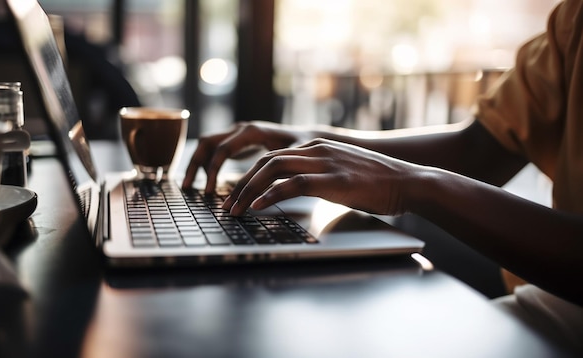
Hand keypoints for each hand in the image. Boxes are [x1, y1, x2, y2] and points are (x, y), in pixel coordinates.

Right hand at [183, 121, 310, 191]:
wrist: (310, 137)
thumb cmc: (303, 147)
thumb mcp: (293, 157)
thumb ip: (277, 169)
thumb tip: (263, 189)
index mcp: (252, 131)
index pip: (223, 149)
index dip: (214, 171)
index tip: (210, 192)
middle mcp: (242, 129)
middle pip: (208, 143)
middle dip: (196, 165)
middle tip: (189, 188)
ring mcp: (238, 133)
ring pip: (209, 145)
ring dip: (200, 165)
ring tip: (193, 187)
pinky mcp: (239, 141)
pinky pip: (217, 150)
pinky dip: (210, 165)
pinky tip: (210, 184)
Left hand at [223, 138, 424, 215]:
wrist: (409, 181)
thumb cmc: (378, 183)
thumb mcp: (341, 172)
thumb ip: (318, 175)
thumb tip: (297, 189)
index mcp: (316, 146)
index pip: (272, 157)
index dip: (249, 176)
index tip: (236, 194)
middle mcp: (316, 148)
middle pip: (266, 162)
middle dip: (241, 184)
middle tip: (226, 204)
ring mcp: (324, 161)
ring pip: (273, 170)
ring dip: (248, 190)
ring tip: (234, 209)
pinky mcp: (333, 178)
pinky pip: (292, 185)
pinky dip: (270, 195)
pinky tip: (256, 208)